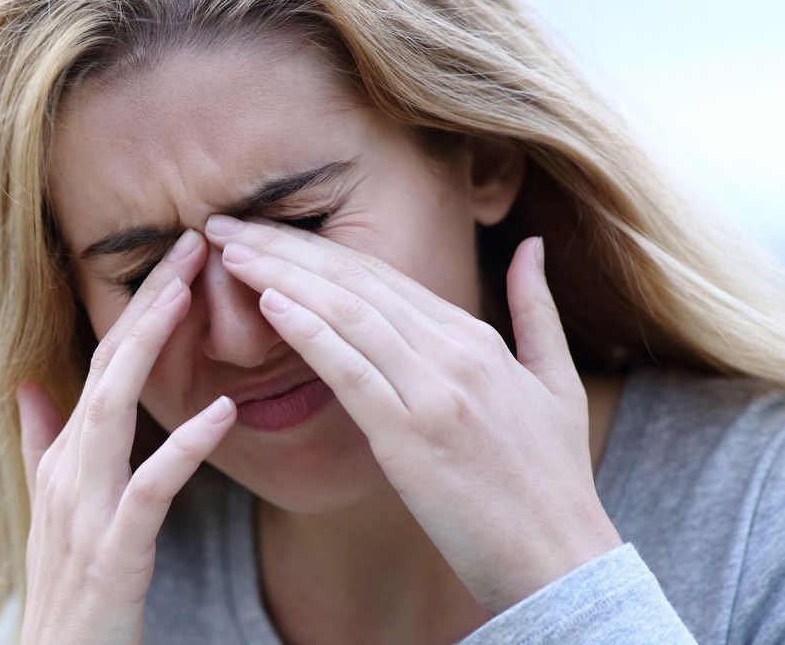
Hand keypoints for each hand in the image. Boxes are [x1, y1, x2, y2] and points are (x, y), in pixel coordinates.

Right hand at [16, 229, 239, 644]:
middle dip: (147, 304)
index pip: (102, 364)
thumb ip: (42, 445)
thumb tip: (28, 385)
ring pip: (113, 412)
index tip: (177, 256)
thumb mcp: (51, 510)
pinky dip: (183, 448)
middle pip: (107, 369)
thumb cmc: (68, 593)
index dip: (137, 308)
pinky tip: (223, 413)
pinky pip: (149, 491)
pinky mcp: (114, 554)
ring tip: (192, 296)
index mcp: (65, 460)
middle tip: (192, 242)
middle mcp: (69, 473)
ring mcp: (87, 512)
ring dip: (151, 349)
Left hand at [202, 213, 621, 614]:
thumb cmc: (553, 481)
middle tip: (221, 224)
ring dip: (278, 274)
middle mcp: (454, 352)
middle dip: (282, 246)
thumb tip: (531, 245)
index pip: (380, 275)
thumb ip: (538, 311)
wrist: (563, 559)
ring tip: (226, 250)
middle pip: (354, 281)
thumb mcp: (556, 382)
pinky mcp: (411, 436)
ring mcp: (434, 391)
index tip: (263, 229)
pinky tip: (266, 302)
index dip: (315, 247)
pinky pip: (350, 370)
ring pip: (345, 313)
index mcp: (475, 338)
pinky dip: (307, 331)